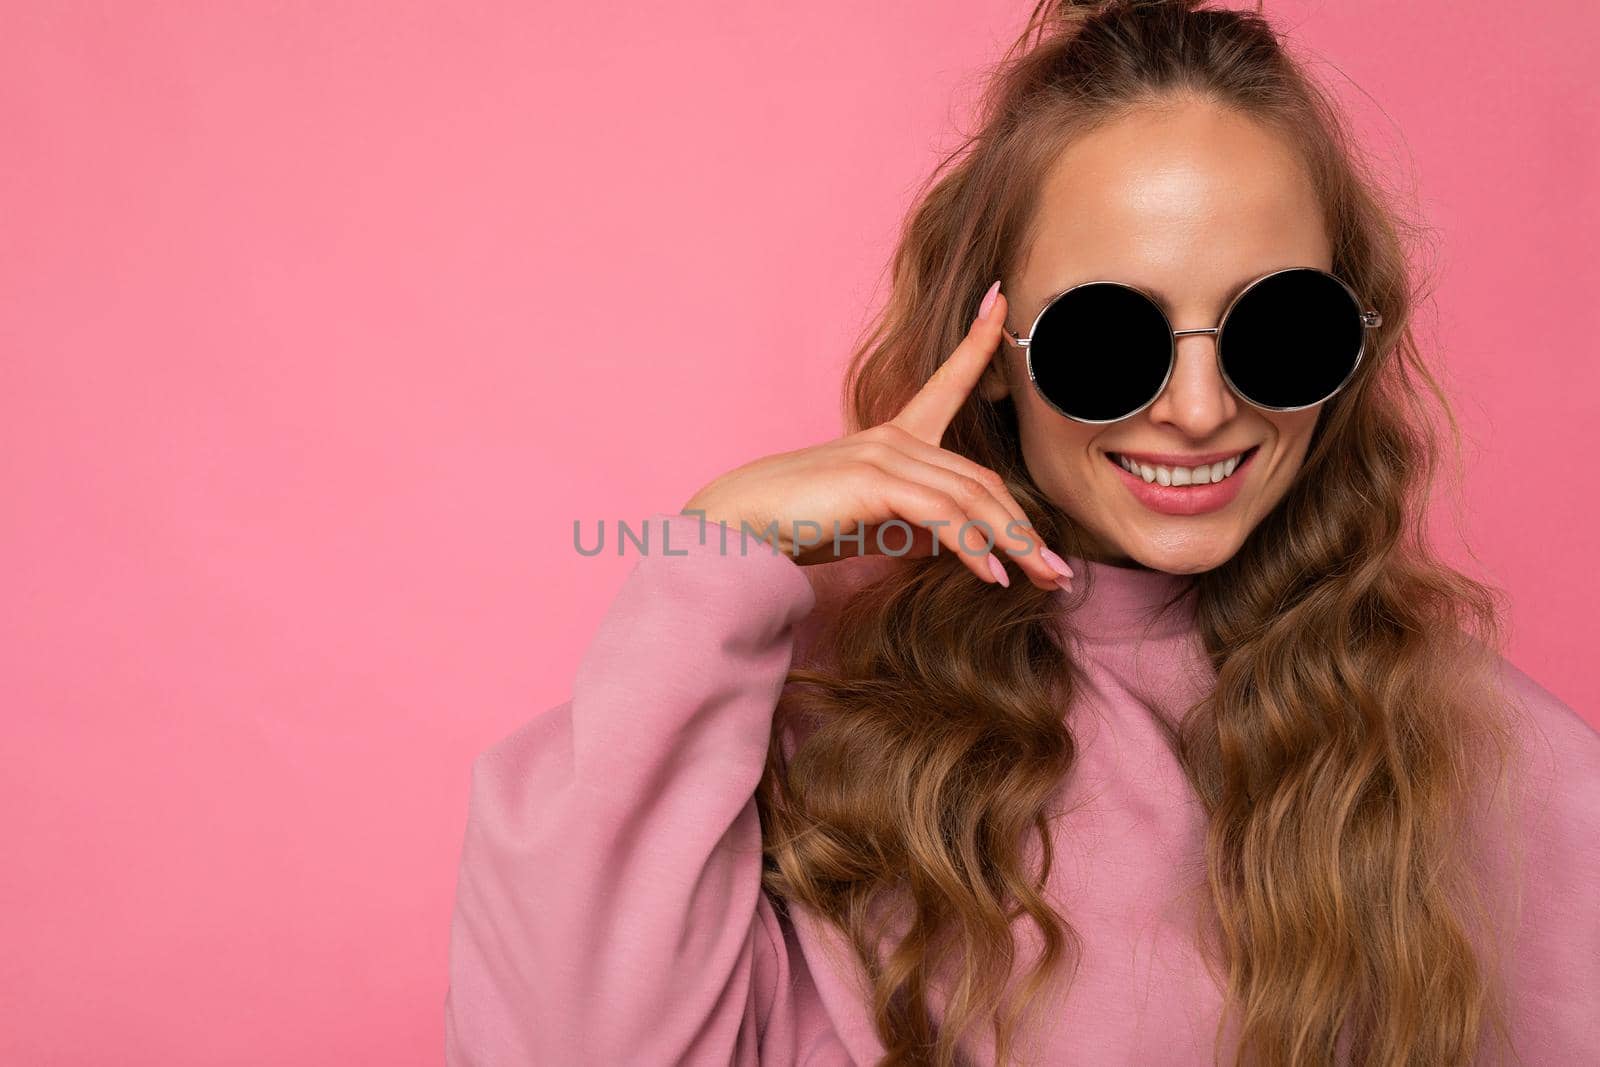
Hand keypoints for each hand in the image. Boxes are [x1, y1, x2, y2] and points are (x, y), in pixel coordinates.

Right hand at [680, 284, 1072, 590]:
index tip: (1002, 300)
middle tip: (1057, 570)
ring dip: (1013, 545)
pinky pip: (943, 516)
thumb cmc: (793, 526)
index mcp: (892, 438)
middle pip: (980, 478)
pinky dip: (973, 549)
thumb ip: (913, 525)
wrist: (736, 528)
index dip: (977, 341)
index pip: (946, 382)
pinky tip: (993, 578)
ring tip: (1043, 579)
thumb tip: (956, 546)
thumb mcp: (868, 524)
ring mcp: (884, 455)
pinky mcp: (874, 482)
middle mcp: (894, 438)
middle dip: (1023, 527)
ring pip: (970, 498)